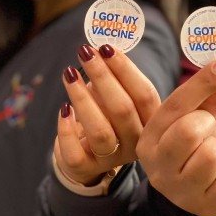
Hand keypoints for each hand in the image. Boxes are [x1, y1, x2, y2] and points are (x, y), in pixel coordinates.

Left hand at [54, 44, 160, 184]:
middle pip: (123, 109)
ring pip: (100, 131)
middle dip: (102, 76)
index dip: (126, 69)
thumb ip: (114, 76)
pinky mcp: (87, 168)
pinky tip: (63, 109)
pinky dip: (67, 130)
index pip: (145, 94)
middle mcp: (137, 141)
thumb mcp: (117, 95)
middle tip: (85, 52)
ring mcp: (114, 158)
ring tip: (69, 74)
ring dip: (83, 99)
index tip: (107, 47)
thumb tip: (100, 48)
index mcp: (152, 121)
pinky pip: (76, 153)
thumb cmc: (107, 115)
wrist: (91, 153)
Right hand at [136, 60, 215, 215]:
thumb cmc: (194, 149)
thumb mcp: (195, 118)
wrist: (196, 195)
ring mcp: (179, 189)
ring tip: (212, 155)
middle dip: (207, 124)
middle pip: (189, 130)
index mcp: (150, 138)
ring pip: (212, 153)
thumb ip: (207, 93)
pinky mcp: (204, 205)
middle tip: (206, 130)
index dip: (201, 83)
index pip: (173, 106)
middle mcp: (157, 165)